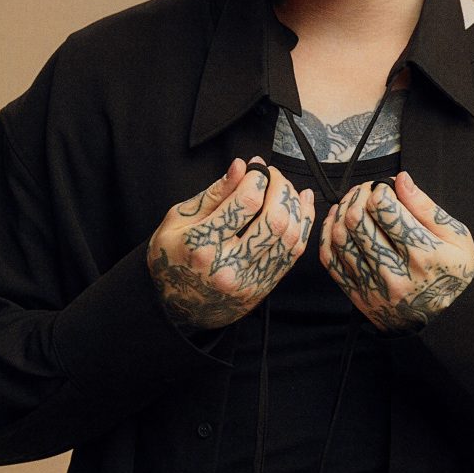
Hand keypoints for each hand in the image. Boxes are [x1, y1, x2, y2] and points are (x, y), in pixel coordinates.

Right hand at [148, 157, 315, 331]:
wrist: (174, 305)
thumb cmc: (171, 257)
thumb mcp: (178, 220)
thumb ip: (213, 194)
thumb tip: (240, 167)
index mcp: (201, 245)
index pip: (246, 202)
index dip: (259, 177)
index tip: (256, 167)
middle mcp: (227, 266)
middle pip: (275, 220)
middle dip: (281, 188)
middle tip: (274, 175)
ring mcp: (248, 281)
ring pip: (290, 237)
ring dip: (294, 206)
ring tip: (285, 189)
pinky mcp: (262, 288)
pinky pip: (293, 254)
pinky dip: (302, 226)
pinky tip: (301, 206)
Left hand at [320, 171, 473, 332]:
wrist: (445, 320)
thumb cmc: (452, 273)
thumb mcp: (457, 238)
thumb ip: (426, 208)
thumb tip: (401, 180)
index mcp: (423, 255)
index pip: (385, 210)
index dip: (380, 190)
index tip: (384, 188)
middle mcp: (395, 273)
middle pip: (357, 221)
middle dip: (358, 196)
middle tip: (366, 191)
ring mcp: (372, 287)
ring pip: (339, 237)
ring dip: (341, 211)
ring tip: (353, 202)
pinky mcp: (358, 295)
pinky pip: (329, 260)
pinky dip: (327, 233)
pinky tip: (336, 220)